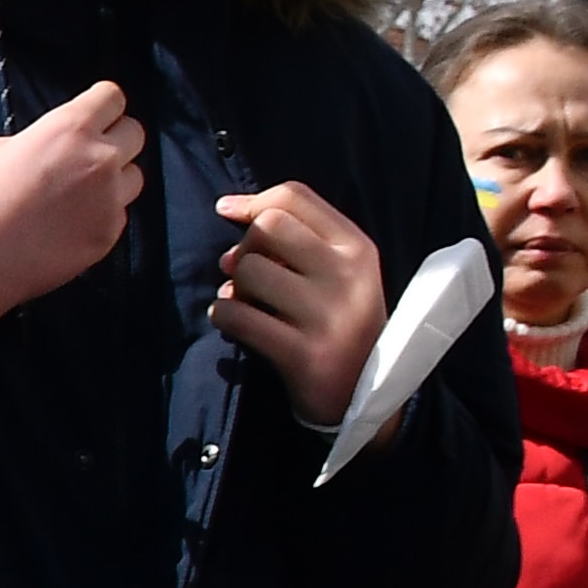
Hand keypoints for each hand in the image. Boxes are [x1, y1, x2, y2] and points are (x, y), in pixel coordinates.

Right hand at [0, 79, 145, 336]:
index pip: (112, 98)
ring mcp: (108, 201)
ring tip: (77, 193)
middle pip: (134, 133)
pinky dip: (100, 214)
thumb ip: (44, 140)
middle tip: (86, 153)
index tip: (95, 112)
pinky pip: (117, 214)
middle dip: (113, 138)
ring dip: (113, 178)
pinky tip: (66, 224)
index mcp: (68, 129)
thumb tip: (61, 148)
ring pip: (133, 176)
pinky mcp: (107, 236)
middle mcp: (98, 160)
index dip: (101, 104)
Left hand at [210, 181, 386, 430]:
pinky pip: (237, 316)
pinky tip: (237, 324)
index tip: (229, 211)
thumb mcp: (338, 270)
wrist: (364, 391)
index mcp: (357, 247)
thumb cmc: (339, 319)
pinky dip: (224, 315)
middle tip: (245, 271)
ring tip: (246, 302)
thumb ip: (294, 236)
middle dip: (244, 246)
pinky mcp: (303, 353)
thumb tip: (228, 208)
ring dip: (233, 286)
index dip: (252, 201)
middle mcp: (347, 275)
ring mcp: (327, 315)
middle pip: (267, 226)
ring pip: (248, 270)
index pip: (294, 197)